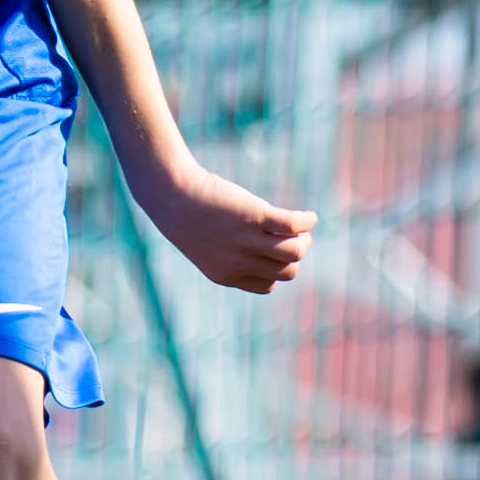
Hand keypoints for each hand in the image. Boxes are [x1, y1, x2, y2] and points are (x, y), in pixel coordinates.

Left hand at [151, 162, 315, 294]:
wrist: (170, 194)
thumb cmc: (188, 216)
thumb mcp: (208, 245)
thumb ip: (233, 255)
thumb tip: (271, 251)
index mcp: (225, 275)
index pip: (268, 285)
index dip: (275, 270)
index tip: (274, 254)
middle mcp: (238, 262)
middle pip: (286, 271)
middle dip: (295, 256)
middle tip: (293, 238)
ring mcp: (246, 240)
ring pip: (295, 252)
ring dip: (305, 240)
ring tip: (302, 228)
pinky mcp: (254, 215)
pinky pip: (293, 224)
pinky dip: (307, 221)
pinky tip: (309, 217)